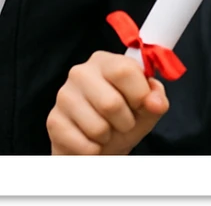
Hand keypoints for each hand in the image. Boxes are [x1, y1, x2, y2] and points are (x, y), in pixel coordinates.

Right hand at [48, 51, 168, 154]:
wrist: (101, 145)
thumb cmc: (125, 117)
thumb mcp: (147, 106)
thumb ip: (156, 99)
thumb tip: (155, 103)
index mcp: (106, 61)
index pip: (124, 70)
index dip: (139, 93)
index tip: (142, 104)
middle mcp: (81, 72)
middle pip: (110, 103)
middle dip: (125, 121)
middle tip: (124, 123)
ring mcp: (64, 96)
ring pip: (97, 127)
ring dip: (109, 136)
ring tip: (106, 131)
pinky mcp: (53, 121)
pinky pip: (83, 145)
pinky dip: (95, 150)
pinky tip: (92, 141)